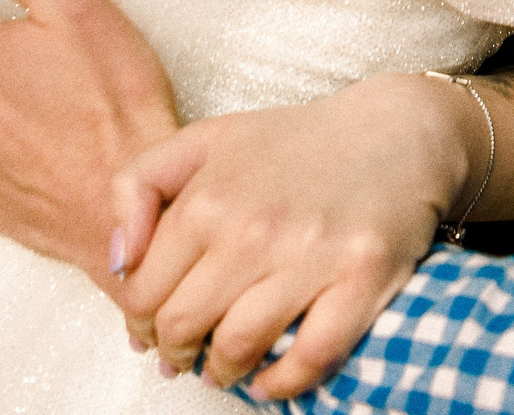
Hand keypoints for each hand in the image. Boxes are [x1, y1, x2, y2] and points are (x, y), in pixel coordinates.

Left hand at [109, 73, 472, 398]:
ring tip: (223, 369)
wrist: (396, 131)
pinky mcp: (361, 278)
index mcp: (208, 197)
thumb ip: (139, 185)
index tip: (152, 330)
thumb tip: (117, 262)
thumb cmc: (297, 142)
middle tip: (184, 355)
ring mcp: (310, 256)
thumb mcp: (205, 139)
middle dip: (175, 352)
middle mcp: (253, 228)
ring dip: (223, 371)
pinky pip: (311, 356)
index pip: (144, 291)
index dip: (140, 323)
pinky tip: (269, 383)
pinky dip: (283, 383)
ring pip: (240, 346)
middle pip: (184, 325)